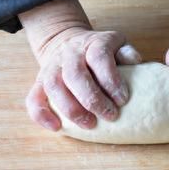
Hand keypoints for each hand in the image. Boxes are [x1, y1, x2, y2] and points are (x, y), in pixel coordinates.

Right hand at [26, 27, 141, 130]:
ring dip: (71, 109)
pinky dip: (41, 115)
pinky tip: (56, 128)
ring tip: (89, 124)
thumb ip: (127, 53)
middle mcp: (69, 53)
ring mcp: (51, 67)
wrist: (67, 41)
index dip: (111, 79)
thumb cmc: (100, 51)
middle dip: (93, 99)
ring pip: (53, 86)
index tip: (123, 99)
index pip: (99, 57)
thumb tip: (135, 62)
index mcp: (93, 43)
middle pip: (75, 74)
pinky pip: (33, 98)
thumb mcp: (117, 45)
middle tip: (110, 116)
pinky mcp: (39, 81)